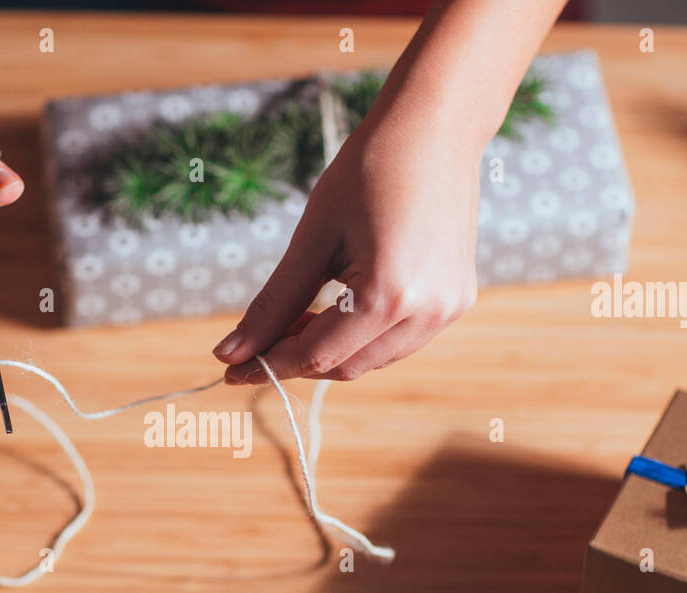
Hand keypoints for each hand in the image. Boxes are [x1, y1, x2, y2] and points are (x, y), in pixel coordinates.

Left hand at [213, 109, 479, 384]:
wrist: (434, 128)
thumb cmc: (368, 171)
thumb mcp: (311, 240)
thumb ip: (274, 304)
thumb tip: (230, 354)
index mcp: (388, 295)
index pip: (317, 355)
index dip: (269, 365)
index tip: (230, 369)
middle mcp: (427, 312)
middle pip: (346, 367)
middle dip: (297, 360)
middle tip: (259, 341)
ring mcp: (448, 310)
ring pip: (373, 361)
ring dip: (330, 352)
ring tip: (297, 321)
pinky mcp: (457, 301)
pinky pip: (399, 341)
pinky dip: (362, 338)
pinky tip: (337, 310)